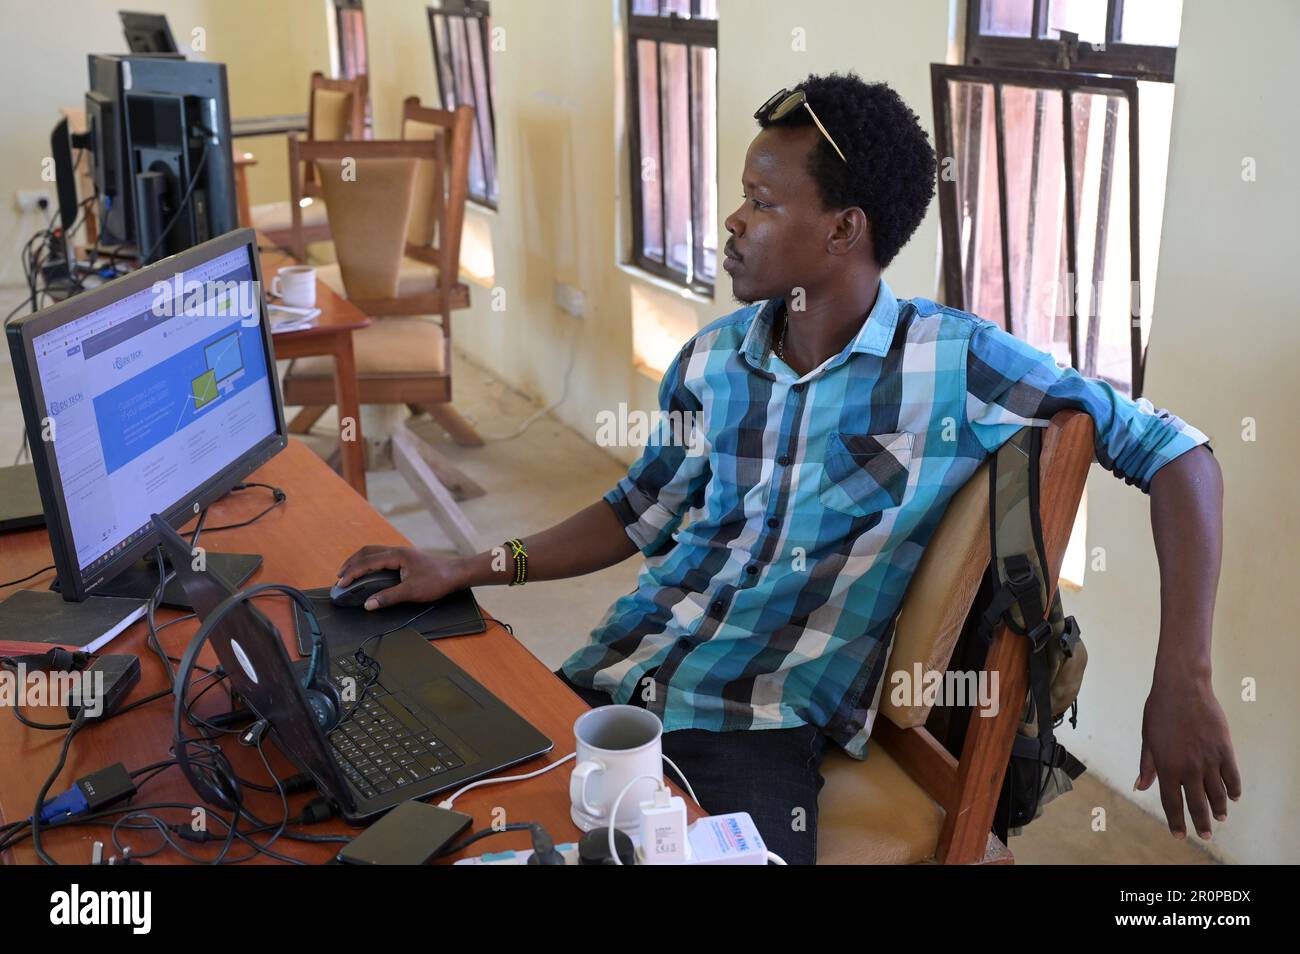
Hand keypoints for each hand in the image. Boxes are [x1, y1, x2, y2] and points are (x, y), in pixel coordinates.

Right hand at [335, 545, 464, 610]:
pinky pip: (381, 556)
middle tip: (340, 576)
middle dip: (351, 563)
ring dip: (360, 561)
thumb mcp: (411, 592)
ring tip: (350, 572)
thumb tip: (368, 604)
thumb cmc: (437, 580)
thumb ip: (388, 597)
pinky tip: (369, 570)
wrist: (456, 574)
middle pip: (367, 552)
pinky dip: (370, 562)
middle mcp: (397, 551)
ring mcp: (402, 553)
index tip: (341, 583)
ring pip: (374, 552)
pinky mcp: (406, 558)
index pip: (367, 562)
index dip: (352, 573)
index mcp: (397, 555)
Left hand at [1136, 676, 1240, 840]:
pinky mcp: (1224, 750)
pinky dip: (1233, 789)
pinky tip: (1233, 797)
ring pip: (1217, 793)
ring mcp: (1208, 760)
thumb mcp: (1148, 738)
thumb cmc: (1159, 711)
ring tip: (1221, 817)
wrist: (1183, 688)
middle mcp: (1188, 767)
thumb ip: (1147, 765)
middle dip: (1201, 823)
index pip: (1171, 802)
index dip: (1176, 821)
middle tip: (1205, 835)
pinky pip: (1232, 776)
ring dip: (1219, 808)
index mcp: (1166, 766)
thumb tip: (1140, 787)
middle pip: (1196, 804)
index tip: (1179, 835)